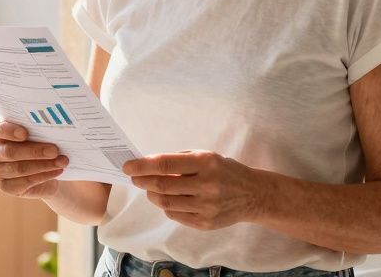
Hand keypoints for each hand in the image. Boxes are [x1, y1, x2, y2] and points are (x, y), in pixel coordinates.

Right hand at [0, 120, 69, 198]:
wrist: (46, 168)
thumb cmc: (40, 142)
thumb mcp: (37, 132)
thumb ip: (37, 128)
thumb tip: (52, 127)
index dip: (8, 131)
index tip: (25, 133)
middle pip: (10, 151)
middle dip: (35, 151)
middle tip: (54, 150)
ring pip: (19, 168)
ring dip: (44, 165)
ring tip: (62, 161)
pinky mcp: (5, 186)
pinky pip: (24, 182)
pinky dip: (44, 176)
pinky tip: (57, 171)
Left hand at [123, 150, 265, 229]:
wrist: (252, 195)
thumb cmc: (225, 171)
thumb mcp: (207, 156)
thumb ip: (180, 160)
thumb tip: (150, 164)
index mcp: (206, 163)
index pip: (166, 164)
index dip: (143, 165)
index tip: (128, 166)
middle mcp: (206, 185)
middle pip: (163, 185)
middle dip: (143, 181)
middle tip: (135, 178)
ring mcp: (206, 206)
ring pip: (166, 203)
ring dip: (152, 195)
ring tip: (150, 189)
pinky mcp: (205, 223)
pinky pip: (176, 216)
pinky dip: (166, 207)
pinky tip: (167, 200)